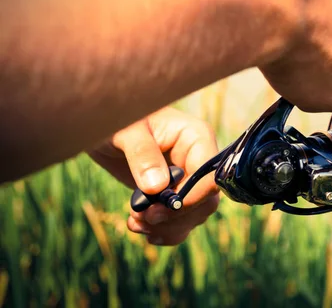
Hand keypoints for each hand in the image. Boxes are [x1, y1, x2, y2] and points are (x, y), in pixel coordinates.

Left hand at [88, 107, 218, 245]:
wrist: (103, 127)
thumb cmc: (117, 120)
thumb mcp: (125, 132)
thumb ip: (142, 154)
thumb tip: (157, 187)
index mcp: (196, 138)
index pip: (209, 176)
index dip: (190, 198)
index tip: (157, 210)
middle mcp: (198, 159)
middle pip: (205, 200)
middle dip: (175, 216)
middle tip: (143, 217)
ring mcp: (188, 178)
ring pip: (194, 215)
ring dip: (166, 227)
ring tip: (135, 222)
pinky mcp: (174, 193)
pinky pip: (181, 221)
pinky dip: (163, 230)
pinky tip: (140, 227)